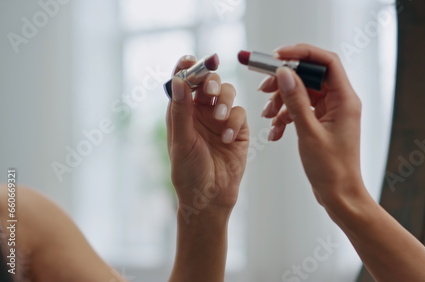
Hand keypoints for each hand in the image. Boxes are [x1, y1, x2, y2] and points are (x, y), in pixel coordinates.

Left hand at [167, 55, 248, 217]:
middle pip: (209, 82)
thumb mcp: (181, 141)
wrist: (210, 199)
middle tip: (211, 88)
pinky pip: (241, 114)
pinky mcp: (238, 130)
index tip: (190, 59)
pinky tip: (227, 138)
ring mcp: (221, 120)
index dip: (187, 68)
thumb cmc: (188, 173)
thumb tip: (177, 80)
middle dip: (211, 80)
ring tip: (219, 119)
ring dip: (225, 101)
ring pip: (228, 94)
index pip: (184, 82)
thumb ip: (181, 110)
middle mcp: (201, 112)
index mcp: (182, 112)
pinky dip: (234, 122)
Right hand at [259, 44, 363, 205]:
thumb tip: (284, 73)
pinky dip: (285, 117)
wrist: (339, 195)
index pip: (326, 62)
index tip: (278, 56)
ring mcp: (331, 112)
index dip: (302, 53)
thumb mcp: (309, 132)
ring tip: (267, 116)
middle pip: (310, 76)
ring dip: (282, 101)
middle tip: (264, 88)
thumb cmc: (331, 169)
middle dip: (285, 80)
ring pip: (302, 93)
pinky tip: (275, 132)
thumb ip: (296, 100)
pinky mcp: (322, 123)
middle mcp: (340, 101)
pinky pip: (301, 109)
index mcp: (345, 99)